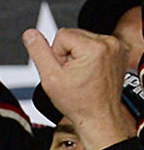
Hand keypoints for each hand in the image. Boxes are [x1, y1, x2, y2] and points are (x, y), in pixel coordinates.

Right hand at [24, 27, 135, 149]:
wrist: (99, 115)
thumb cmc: (78, 102)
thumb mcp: (51, 77)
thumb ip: (39, 52)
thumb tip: (30, 34)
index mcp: (94, 47)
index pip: (62, 35)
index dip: (56, 54)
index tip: (64, 71)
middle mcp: (109, 43)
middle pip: (74, 35)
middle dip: (67, 53)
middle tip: (72, 74)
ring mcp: (116, 47)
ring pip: (84, 40)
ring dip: (78, 55)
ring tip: (81, 74)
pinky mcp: (118, 51)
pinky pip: (95, 45)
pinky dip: (89, 57)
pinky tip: (90, 72)